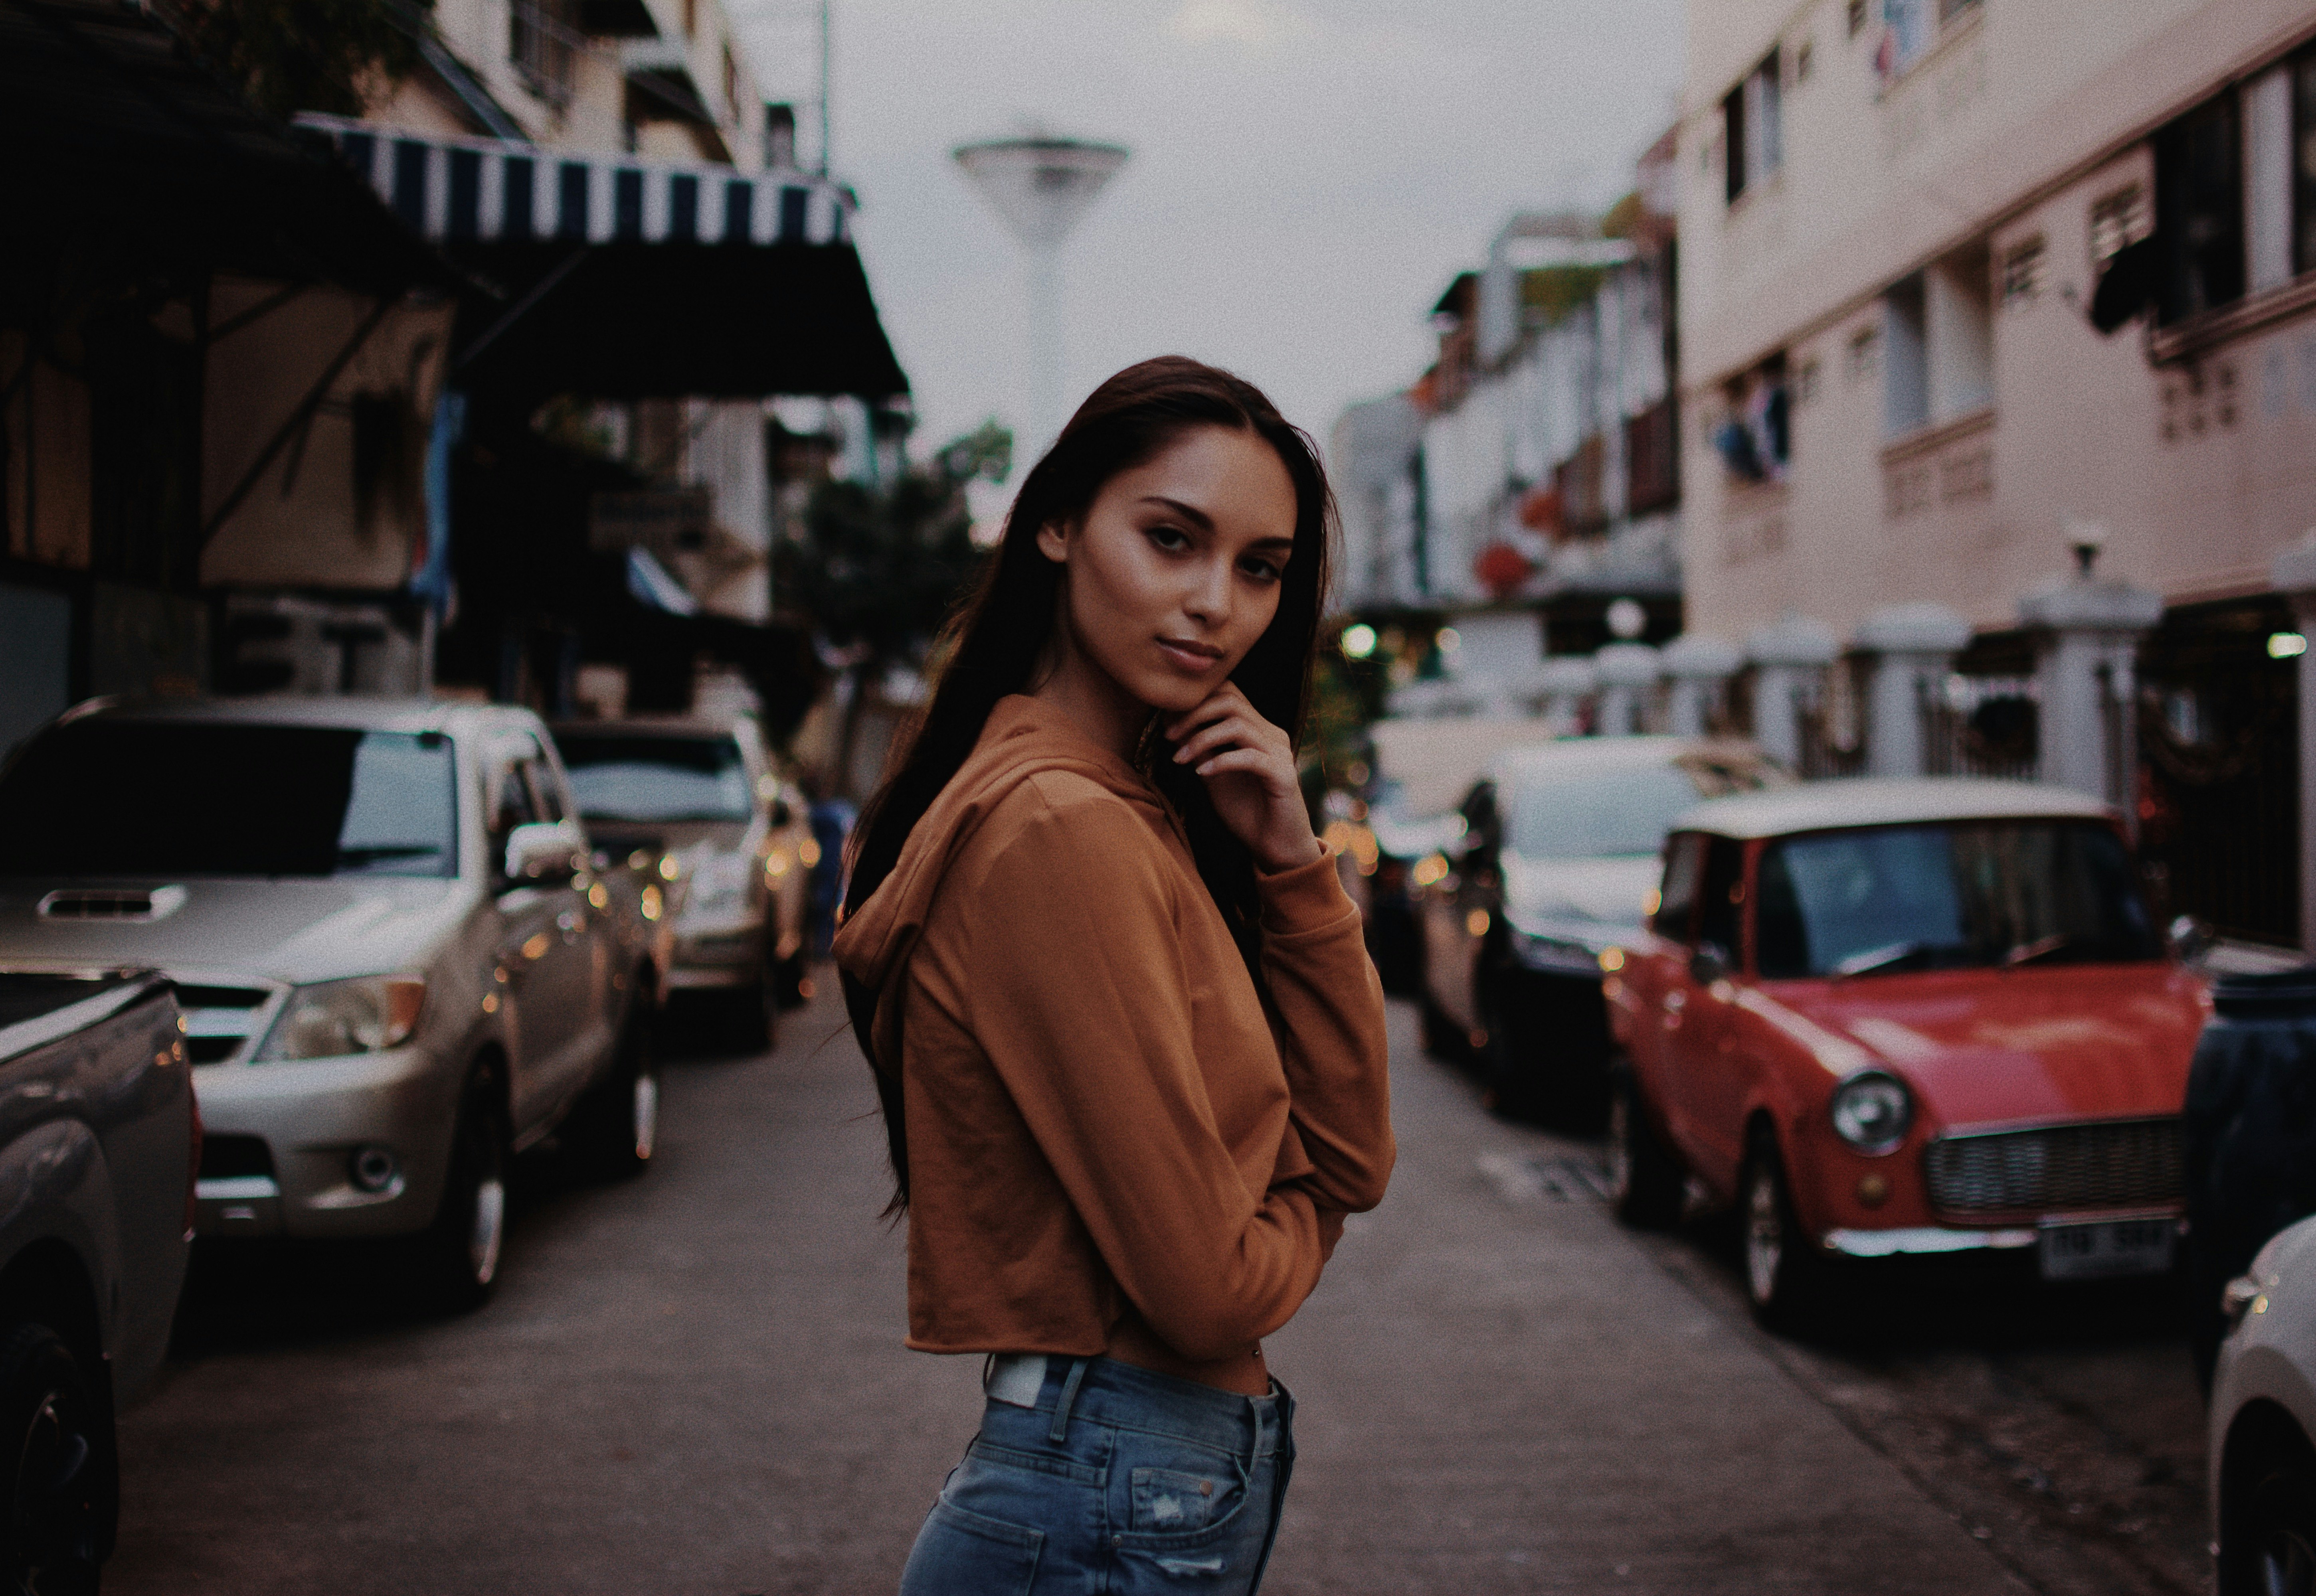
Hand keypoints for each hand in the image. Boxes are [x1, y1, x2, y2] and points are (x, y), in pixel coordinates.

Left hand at [1164, 685, 1321, 873]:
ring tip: (1180, 758)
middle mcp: (1271, 734)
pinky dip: (1220, 761)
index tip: (1166, 723)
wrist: (1276, 848)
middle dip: (1193, 714)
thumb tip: (1172, 724)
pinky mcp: (1283, 774)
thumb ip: (1200, 750)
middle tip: (1168, 736)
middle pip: (1231, 701)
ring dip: (1201, 739)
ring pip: (1237, 725)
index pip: (1228, 694)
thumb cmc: (1246, 812)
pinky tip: (1201, 774)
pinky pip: (1249, 757)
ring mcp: (1280, 752)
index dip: (1194, 702)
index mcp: (1258, 730)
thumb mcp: (1214, 777)